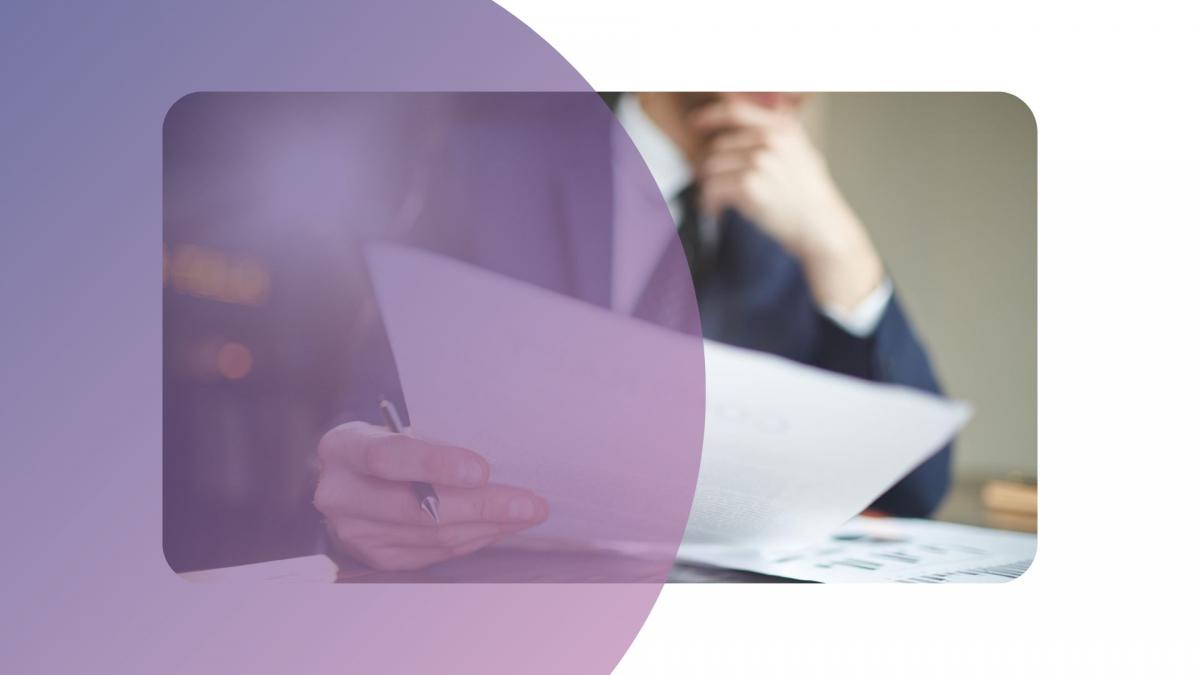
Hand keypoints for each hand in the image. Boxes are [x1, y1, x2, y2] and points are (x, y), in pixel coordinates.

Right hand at [314, 421, 547, 570]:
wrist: (348, 478)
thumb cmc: (387, 442)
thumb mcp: (396, 427)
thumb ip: (433, 439)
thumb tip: (500, 458)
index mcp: (343, 448)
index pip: (389, 458)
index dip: (436, 465)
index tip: (482, 470)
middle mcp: (339, 494)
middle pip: (417, 509)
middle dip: (481, 506)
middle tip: (529, 503)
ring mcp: (355, 533)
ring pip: (433, 536)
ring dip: (488, 526)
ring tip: (526, 513)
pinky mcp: (377, 558)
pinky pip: (436, 552)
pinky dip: (474, 539)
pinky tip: (500, 526)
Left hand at [690, 98, 884, 312]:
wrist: (820, 227)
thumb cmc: (809, 195)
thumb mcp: (802, 151)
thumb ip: (780, 130)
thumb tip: (762, 105)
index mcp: (782, 127)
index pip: (735, 111)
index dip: (710, 116)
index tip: (695, 123)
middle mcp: (771, 140)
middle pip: (718, 147)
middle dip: (713, 169)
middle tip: (717, 187)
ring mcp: (760, 161)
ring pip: (711, 168)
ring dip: (709, 187)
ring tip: (718, 201)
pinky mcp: (749, 186)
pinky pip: (712, 188)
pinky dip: (709, 202)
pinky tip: (716, 210)